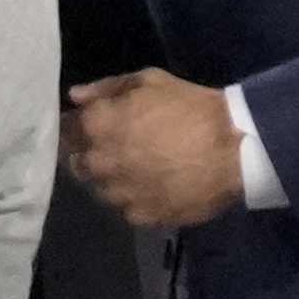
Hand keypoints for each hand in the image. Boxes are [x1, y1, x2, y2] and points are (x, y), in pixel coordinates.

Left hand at [63, 68, 249, 228]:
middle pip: (78, 163)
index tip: (88, 126)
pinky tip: (153, 189)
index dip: (75, 127)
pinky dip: (136, 200)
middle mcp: (99, 163)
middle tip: (114, 149)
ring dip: (111, 180)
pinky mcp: (143, 216)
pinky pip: (128, 209)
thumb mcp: (147, 81)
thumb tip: (75, 97)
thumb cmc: (189, 107)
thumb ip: (104, 88)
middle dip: (90, 155)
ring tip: (136, 172)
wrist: (232, 148)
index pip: (65, 129)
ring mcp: (120, 194)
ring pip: (101, 189)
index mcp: (96, 126)